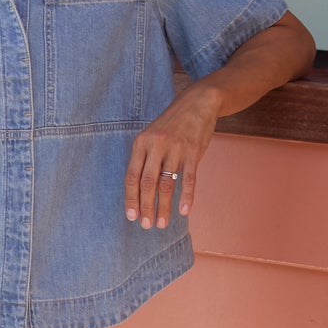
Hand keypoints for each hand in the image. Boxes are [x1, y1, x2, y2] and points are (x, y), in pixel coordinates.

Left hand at [124, 81, 221, 229]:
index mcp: (141, 143)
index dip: (131, 198)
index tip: (131, 217)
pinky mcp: (193, 151)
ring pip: (167, 184)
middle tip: (146, 225)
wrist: (197, 103)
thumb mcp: (151, 136)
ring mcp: (175, 148)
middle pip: (147, 183)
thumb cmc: (171, 125)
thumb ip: (145, 159)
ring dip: (164, 207)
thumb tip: (139, 191)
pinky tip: (184, 211)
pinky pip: (189, 178)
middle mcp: (156, 145)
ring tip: (162, 223)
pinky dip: (186, 196)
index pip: (132, 176)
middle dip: (146, 207)